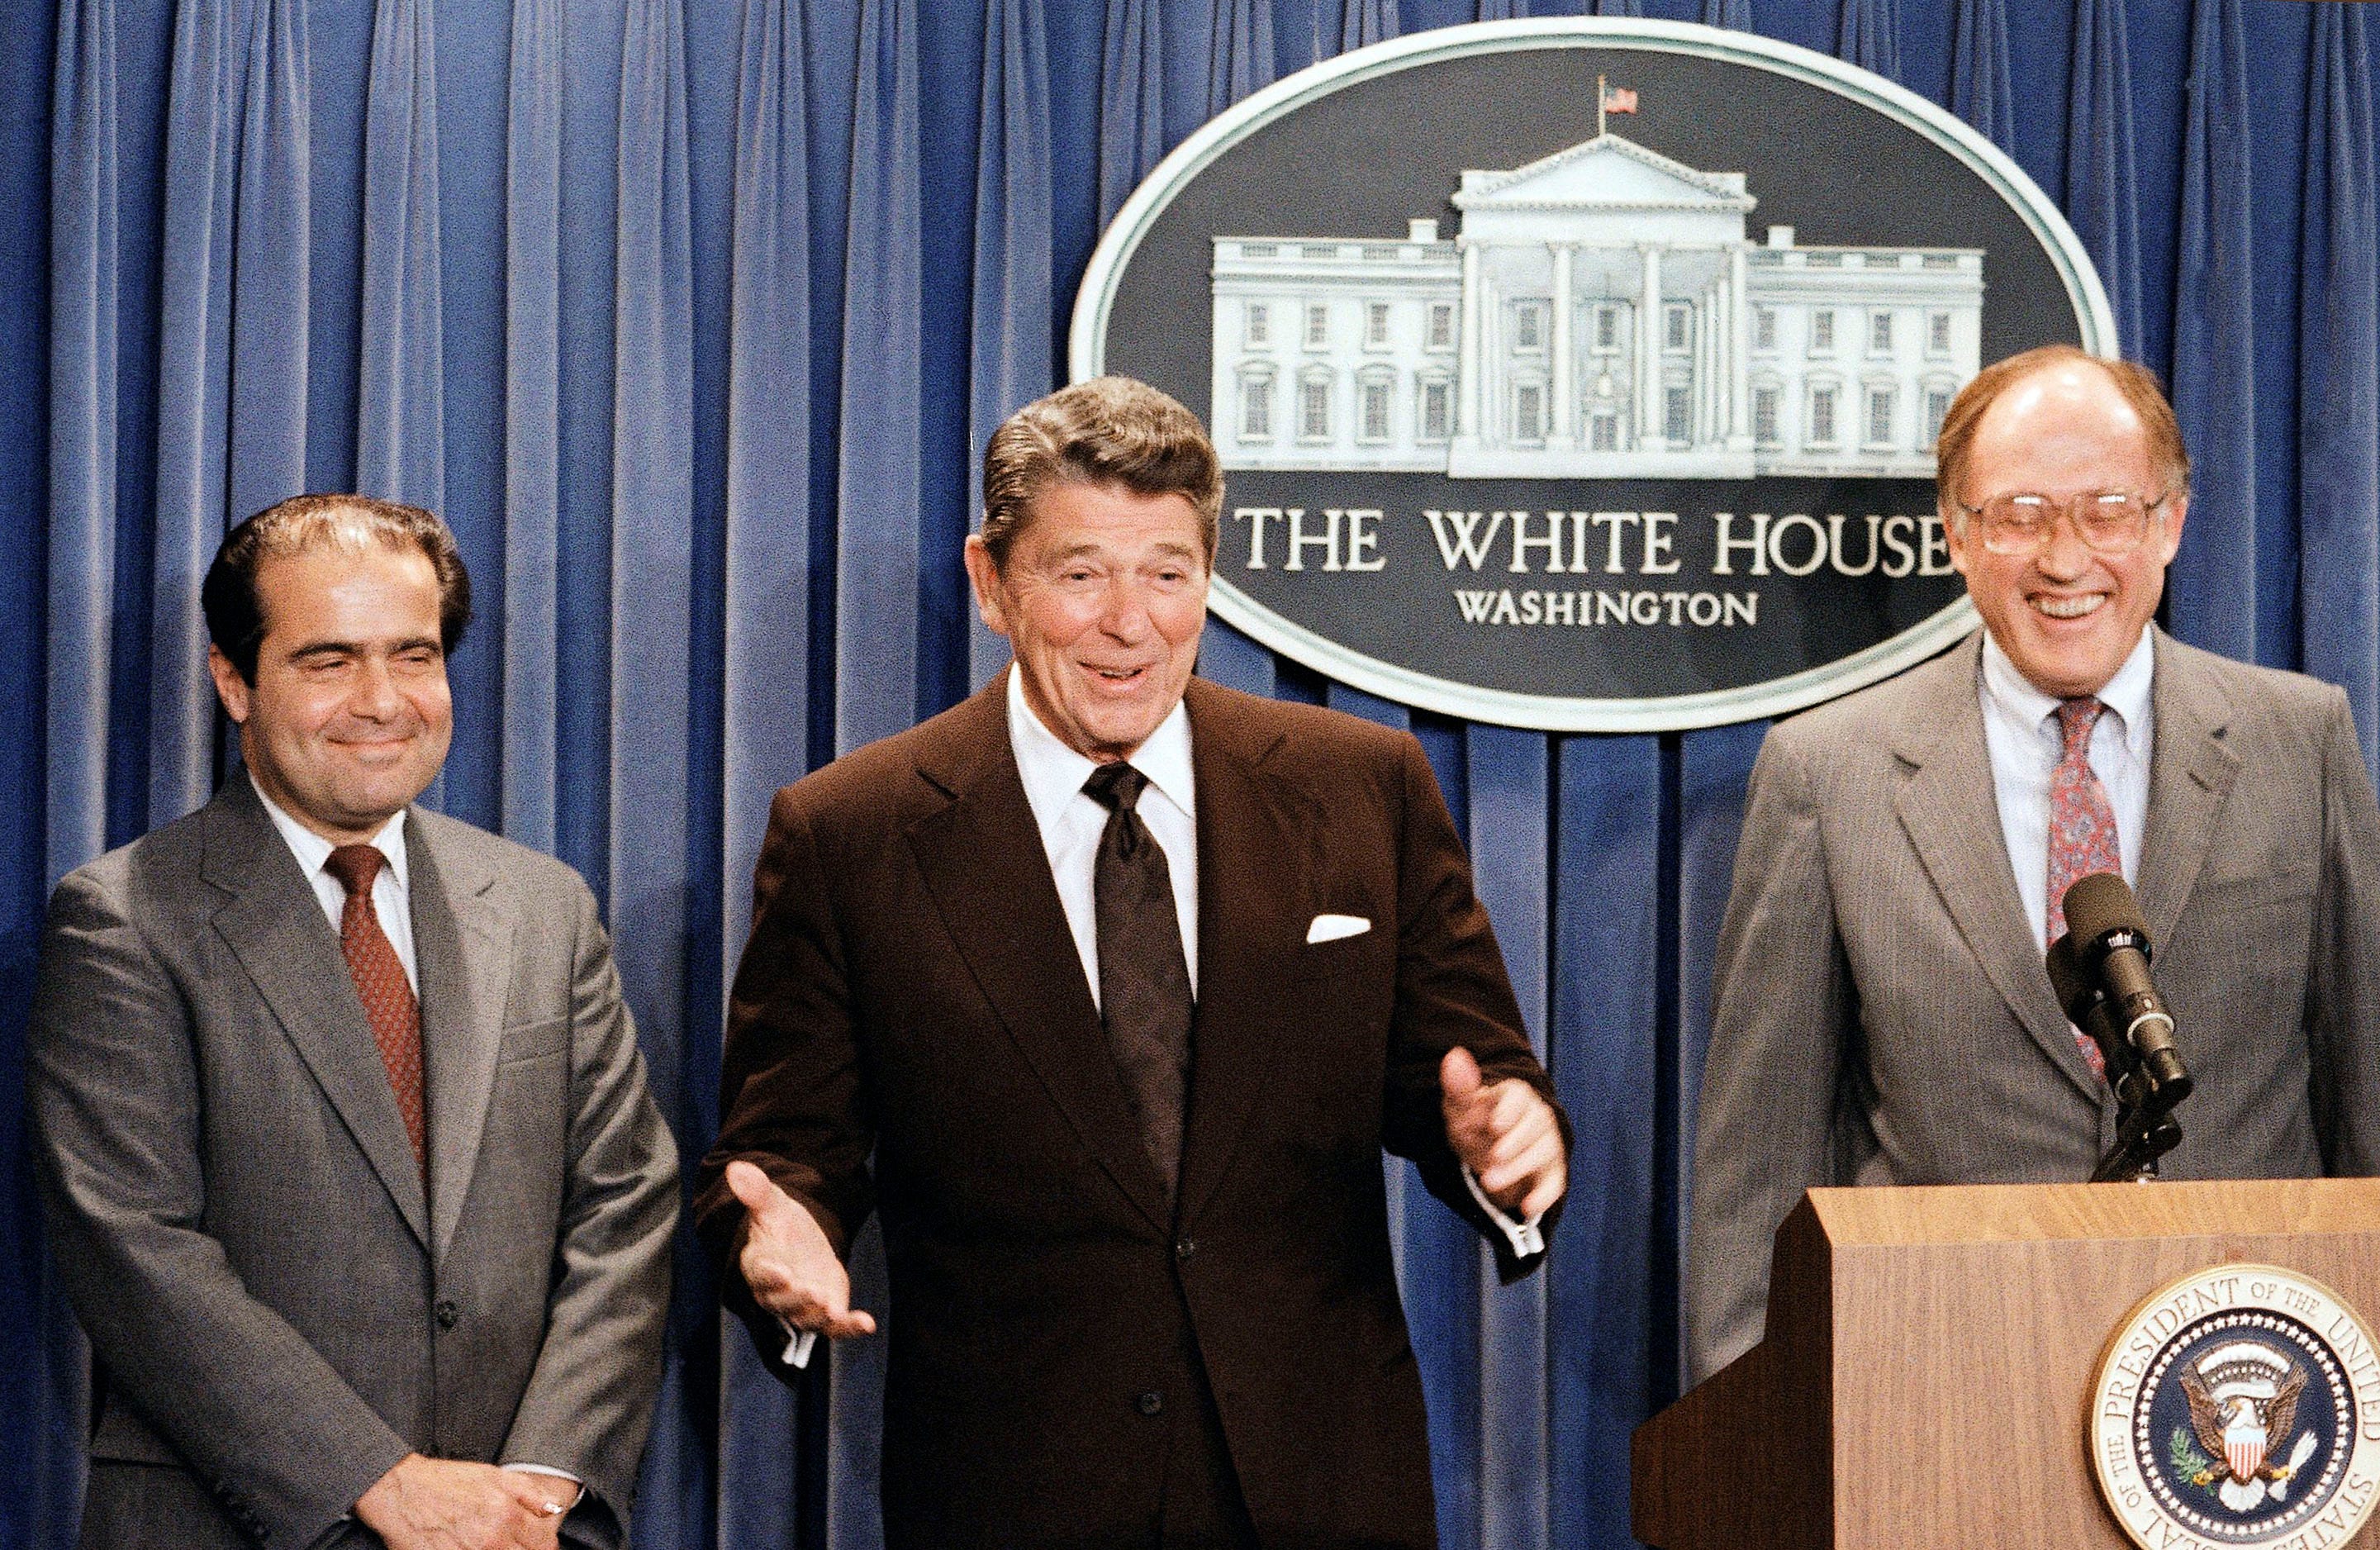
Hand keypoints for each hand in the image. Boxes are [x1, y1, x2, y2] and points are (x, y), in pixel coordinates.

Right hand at [354, 1455, 563, 1549]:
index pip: (543, 1544)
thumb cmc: (444, 1482)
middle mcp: (491, 1538)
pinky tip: (477, 1549)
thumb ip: (529, 1493)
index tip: (539, 1545)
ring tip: (494, 1545)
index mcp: (507, 1514)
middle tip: (515, 1544)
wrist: (401, 1491)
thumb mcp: (493, 1476)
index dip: (545, 1546)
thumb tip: (553, 1509)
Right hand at [726, 1159, 875, 1340]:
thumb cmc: (780, 1225)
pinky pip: (835, 1326)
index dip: (770, 1275)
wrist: (801, 1243)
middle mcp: (777, 1292)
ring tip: (834, 1310)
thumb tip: (737, 1168)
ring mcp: (802, 1305)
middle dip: (797, 1299)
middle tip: (813, 1293)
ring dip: (820, 1316)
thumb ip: (756, 1191)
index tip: (781, 1272)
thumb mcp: (772, 1204)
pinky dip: (850, 1327)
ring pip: (807, 1318)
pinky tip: (867, 1324)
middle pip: (783, 1302)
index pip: (761, 1274)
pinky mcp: (826, 1312)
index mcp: (759, 1265)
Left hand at [1440, 1046, 1565, 1219]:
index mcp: (1514, 1095)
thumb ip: (1459, 1086)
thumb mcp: (1460, 1107)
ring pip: (1545, 1152)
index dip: (1510, 1111)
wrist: (1486, 1153)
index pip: (1520, 1097)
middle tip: (1491, 1159)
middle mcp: (1536, 1116)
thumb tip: (1454, 1056)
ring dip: (1519, 1168)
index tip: (1495, 1124)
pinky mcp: (1551, 1170)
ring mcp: (1547, 1143)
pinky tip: (1527, 1207)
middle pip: (1536, 1125)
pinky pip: (1555, 1181)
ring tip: (1489, 1182)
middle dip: (1514, 1144)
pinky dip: (1544, 1194)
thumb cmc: (1472, 1123)